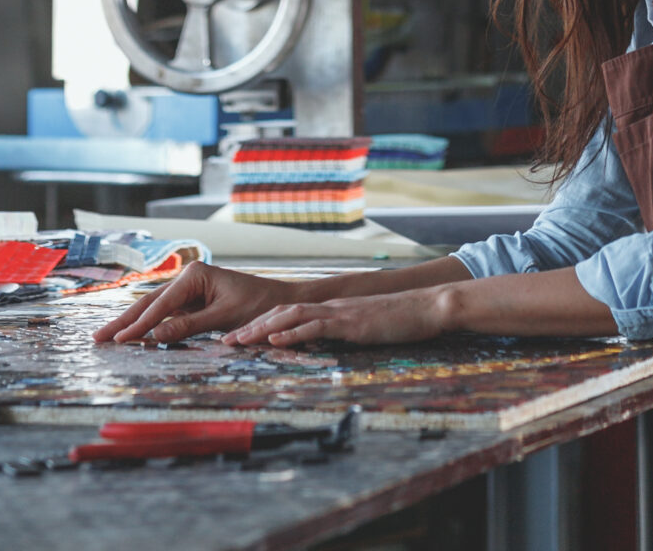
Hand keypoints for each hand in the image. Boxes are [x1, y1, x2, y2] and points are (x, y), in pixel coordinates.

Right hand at [94, 263, 301, 346]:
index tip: (119, 341)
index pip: (161, 304)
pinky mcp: (192, 304)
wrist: (281, 302)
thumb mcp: (224, 317)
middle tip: (98, 339)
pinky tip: (133, 338)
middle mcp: (188, 279)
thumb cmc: (258, 306)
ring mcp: (189, 292)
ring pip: (154, 310)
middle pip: (150, 303)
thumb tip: (154, 337)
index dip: (139, 325)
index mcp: (195, 275)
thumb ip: (188, 327)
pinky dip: (149, 328)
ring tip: (107, 338)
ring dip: (132, 325)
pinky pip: (166, 318)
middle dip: (124, 322)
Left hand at [222, 284, 458, 349]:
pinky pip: (317, 326)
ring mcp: (339, 313)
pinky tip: (276, 340)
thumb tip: (325, 345)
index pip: (288, 315)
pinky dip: (293, 333)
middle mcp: (330, 307)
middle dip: (251, 327)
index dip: (261, 325)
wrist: (427, 307)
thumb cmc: (400, 322)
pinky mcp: (351, 323)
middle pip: (281, 313)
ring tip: (239, 341)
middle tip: (225, 341)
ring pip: (291, 317)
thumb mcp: (365, 329)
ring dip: (262, 329)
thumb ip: (344, 333)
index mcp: (331, 310)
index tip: (238, 338)